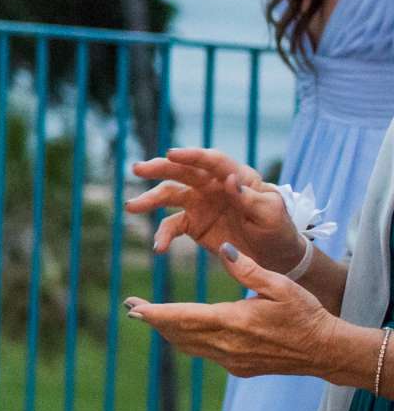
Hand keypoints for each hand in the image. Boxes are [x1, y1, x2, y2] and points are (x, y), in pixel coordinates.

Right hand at [124, 146, 304, 269]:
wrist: (275, 256)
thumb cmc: (278, 229)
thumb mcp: (272, 214)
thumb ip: (251, 198)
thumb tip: (228, 180)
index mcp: (237, 177)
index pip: (213, 161)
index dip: (192, 156)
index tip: (172, 154)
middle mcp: (213, 185)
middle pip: (183, 172)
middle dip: (159, 169)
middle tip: (138, 169)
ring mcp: (200, 203)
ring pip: (169, 195)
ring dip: (150, 199)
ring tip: (131, 207)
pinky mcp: (192, 224)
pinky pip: (172, 226)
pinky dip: (163, 236)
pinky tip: (158, 248)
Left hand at [128, 243, 362, 381]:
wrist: (326, 351)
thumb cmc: (306, 314)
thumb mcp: (281, 286)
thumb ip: (248, 269)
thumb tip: (224, 249)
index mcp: (235, 322)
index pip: (184, 317)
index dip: (155, 313)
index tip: (132, 308)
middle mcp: (227, 345)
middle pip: (178, 333)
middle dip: (153, 320)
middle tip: (130, 308)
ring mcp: (232, 360)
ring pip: (188, 346)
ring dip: (168, 331)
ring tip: (149, 316)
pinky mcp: (238, 368)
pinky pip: (204, 353)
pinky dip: (188, 340)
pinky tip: (182, 331)